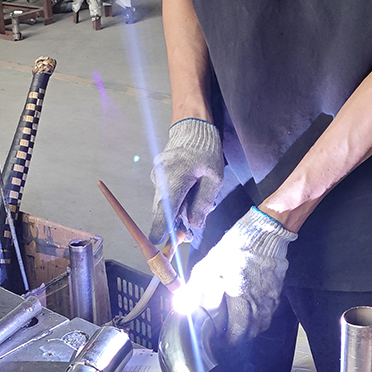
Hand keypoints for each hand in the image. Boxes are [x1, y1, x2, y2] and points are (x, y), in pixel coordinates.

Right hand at [148, 118, 224, 244]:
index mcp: (175, 177)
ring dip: (175, 213)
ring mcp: (156, 176)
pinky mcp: (157, 175)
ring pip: (164, 203)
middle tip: (187, 236)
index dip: (160, 228)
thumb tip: (194, 224)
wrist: (191, 128)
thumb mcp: (214, 178)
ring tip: (192, 215)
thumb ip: (203, 203)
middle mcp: (161, 178)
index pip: (164, 209)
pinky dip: (174, 201)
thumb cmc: (206, 152)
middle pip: (162, 210)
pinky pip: (164, 194)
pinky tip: (187, 198)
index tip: (158, 243)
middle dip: (173, 225)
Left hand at [174, 207, 296, 346]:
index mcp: (241, 299)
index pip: (236, 333)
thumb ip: (194, 289)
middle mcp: (258, 302)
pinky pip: (270, 311)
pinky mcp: (278, 289)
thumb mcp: (208, 265)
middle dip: (238, 338)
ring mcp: (271, 297)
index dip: (227, 341)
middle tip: (227, 336)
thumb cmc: (237, 246)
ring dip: (251, 329)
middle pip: (251, 332)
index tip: (218, 341)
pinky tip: (253, 310)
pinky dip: (261, 316)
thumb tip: (181, 307)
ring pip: (263, 323)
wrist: (266, 231)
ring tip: (240, 326)